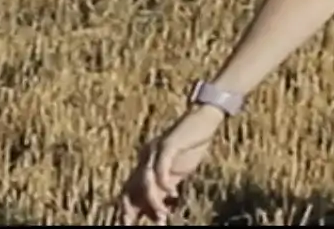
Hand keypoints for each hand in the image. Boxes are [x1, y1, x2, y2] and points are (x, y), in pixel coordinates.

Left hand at [120, 106, 222, 223]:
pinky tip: (173, 194)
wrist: (204, 117)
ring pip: (145, 182)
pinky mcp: (168, 144)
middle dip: (130, 209)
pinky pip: (160, 168)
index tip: (132, 225)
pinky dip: (164, 183)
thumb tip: (159, 211)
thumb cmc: (192, 144)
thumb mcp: (177, 171)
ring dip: (153, 201)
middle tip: (133, 225)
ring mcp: (155, 150)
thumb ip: (166, 187)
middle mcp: (145, 158)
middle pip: (130, 188)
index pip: (130, 191)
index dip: (129, 210)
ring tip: (162, 215)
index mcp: (145, 164)